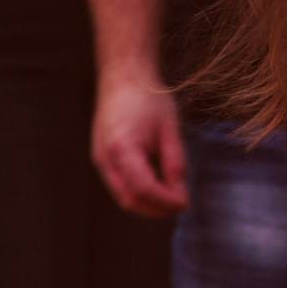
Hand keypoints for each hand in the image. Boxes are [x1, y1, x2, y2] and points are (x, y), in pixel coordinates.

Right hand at [91, 72, 189, 216]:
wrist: (123, 78)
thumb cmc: (149, 99)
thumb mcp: (169, 129)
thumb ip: (175, 162)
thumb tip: (181, 195)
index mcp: (122, 149)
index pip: (143, 189)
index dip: (166, 201)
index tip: (186, 203)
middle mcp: (105, 158)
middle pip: (129, 199)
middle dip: (156, 209)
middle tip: (181, 205)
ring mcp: (100, 159)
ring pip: (122, 196)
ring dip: (147, 203)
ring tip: (173, 198)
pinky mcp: (101, 157)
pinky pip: (119, 185)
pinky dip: (138, 192)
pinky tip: (158, 186)